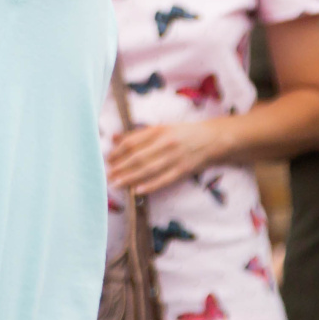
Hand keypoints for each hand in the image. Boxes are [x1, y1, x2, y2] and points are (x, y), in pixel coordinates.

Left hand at [105, 120, 226, 195]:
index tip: (108, 159)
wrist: (212, 139)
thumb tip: (114, 138)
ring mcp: (175, 157)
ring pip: (149, 169)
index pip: (133, 142)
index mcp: (159, 130)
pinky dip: (150, 185)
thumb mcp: (161, 128)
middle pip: (139, 157)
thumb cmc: (182, 133)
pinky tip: (137, 190)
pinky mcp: (183, 170)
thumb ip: (137, 134)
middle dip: (121, 167)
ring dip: (130, 177)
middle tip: (107, 175)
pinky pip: (164, 180)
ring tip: (116, 183)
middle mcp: (166, 143)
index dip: (118, 151)